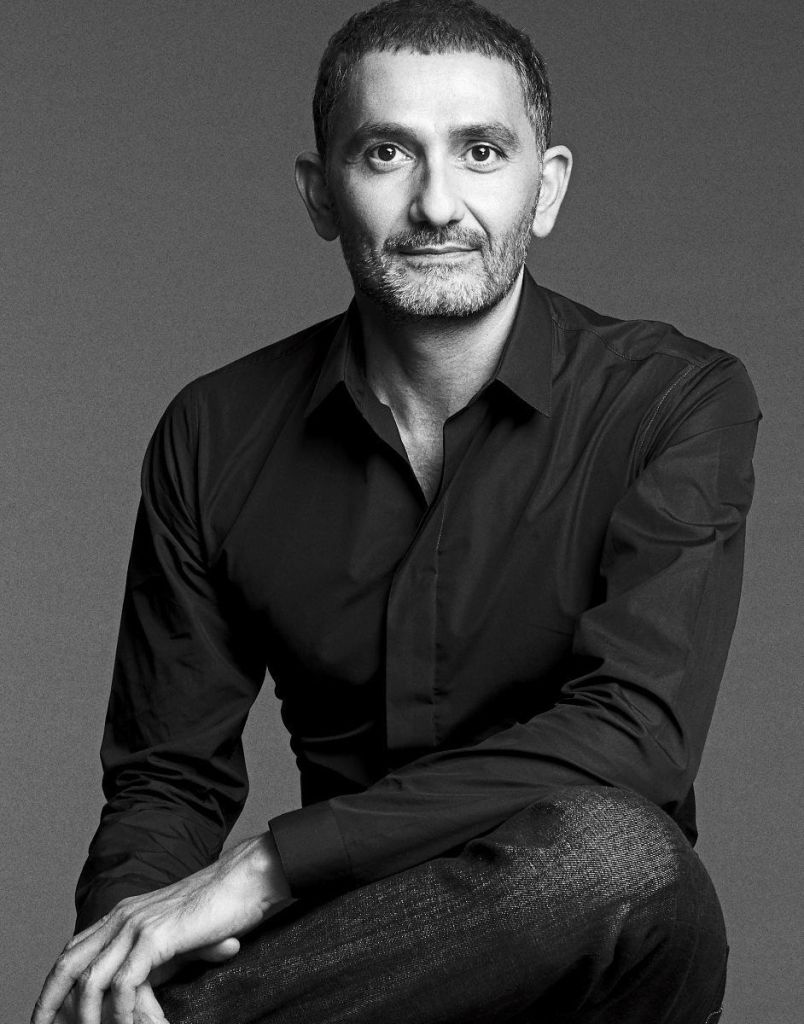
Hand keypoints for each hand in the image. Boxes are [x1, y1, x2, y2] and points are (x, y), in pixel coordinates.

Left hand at [32, 832, 292, 1023]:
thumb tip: (135, 997)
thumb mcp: (175, 939)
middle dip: (53, 1005)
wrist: (247, 880)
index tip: (46, 1019)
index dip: (54, 987)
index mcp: (123, 915)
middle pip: (69, 966)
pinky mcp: (156, 936)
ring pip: (92, 981)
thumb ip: (151, 962)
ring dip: (91, 1018)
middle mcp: (122, 916)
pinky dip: (122, 1014)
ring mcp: (136, 925)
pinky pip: (124, 985)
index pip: (73, 953)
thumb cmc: (219, 909)